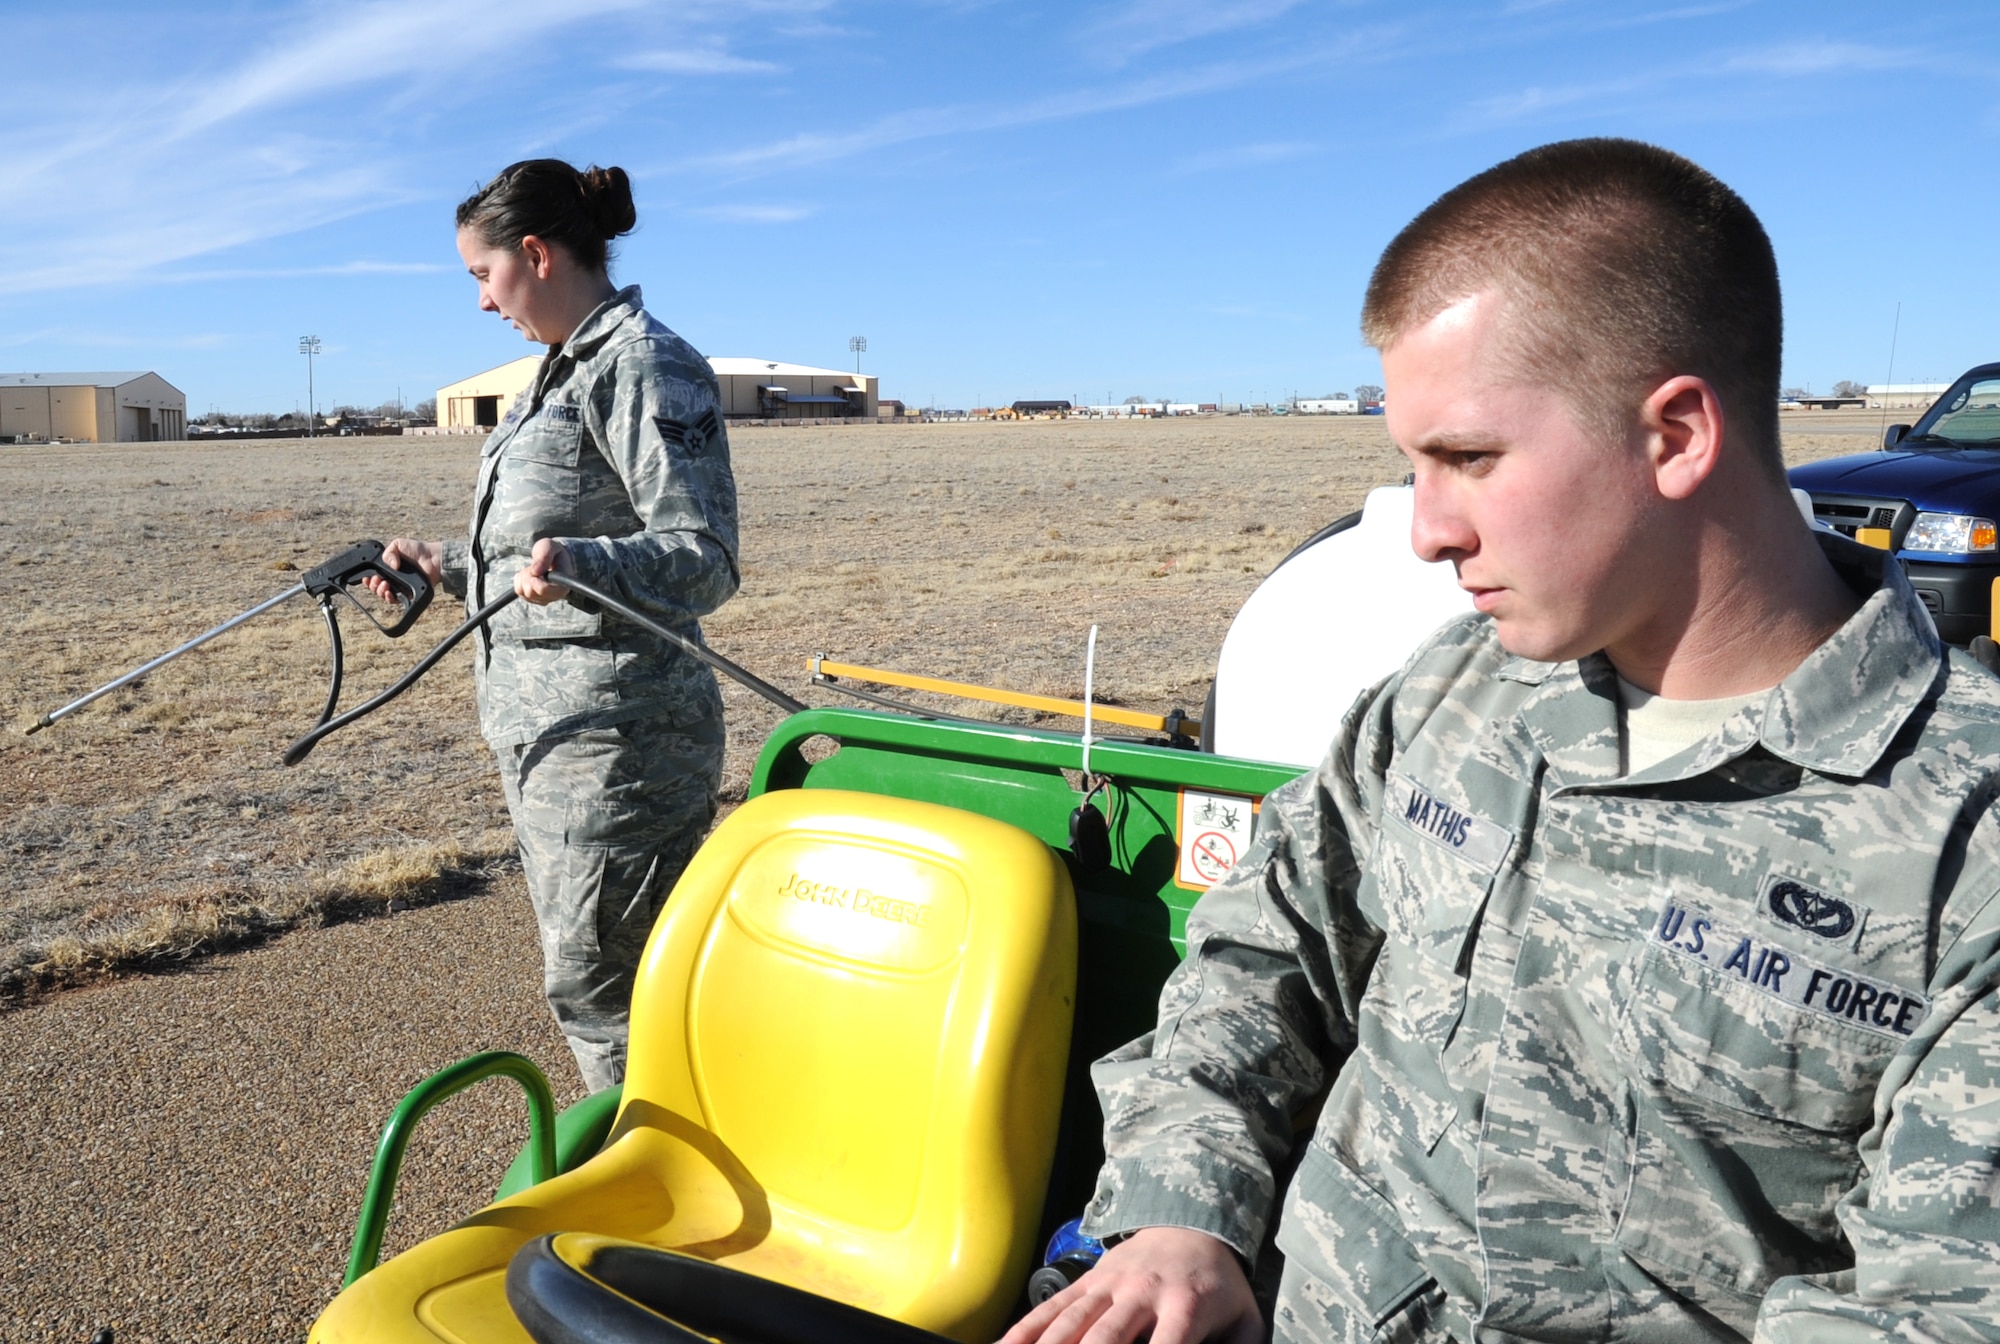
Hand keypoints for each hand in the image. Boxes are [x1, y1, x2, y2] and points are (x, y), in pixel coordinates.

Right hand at [363, 538, 442, 601]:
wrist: (433, 558)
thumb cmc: (417, 550)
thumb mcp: (398, 545)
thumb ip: (388, 552)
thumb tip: (390, 566)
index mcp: (388, 569)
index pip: (374, 577)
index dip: (368, 579)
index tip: (366, 578)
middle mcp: (392, 579)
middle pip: (377, 588)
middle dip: (373, 586)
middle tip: (377, 580)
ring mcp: (400, 588)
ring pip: (385, 595)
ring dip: (380, 592)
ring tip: (384, 585)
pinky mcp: (408, 594)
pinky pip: (397, 600)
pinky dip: (390, 598)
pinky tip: (389, 592)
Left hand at [515, 537, 574, 604]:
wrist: (553, 558)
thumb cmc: (553, 552)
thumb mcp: (550, 546)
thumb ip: (544, 556)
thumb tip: (535, 571)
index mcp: (563, 584)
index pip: (549, 592)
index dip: (539, 586)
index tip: (534, 575)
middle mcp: (554, 596)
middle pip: (531, 592)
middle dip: (527, 576)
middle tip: (534, 566)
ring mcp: (543, 599)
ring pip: (524, 592)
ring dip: (524, 577)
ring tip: (534, 569)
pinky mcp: (532, 599)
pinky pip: (519, 591)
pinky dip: (520, 581)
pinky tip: (529, 575)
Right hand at [998, 1227, 1260, 1343]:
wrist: (1191, 1221)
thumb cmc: (1220, 1287)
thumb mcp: (1245, 1321)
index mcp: (1185, 1307)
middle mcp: (1141, 1293)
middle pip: (1105, 1338)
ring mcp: (1108, 1285)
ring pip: (1071, 1323)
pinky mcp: (1087, 1280)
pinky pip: (1051, 1306)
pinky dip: (1025, 1329)